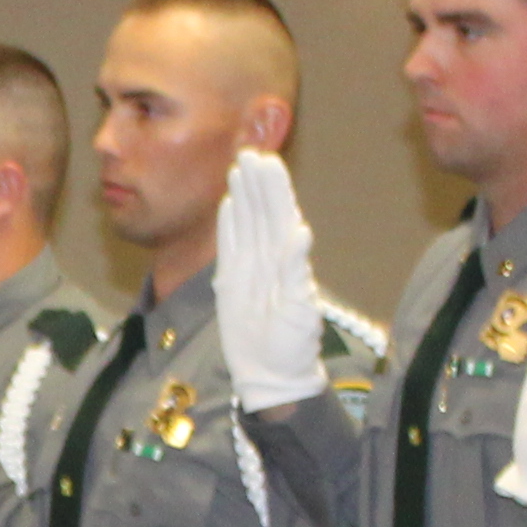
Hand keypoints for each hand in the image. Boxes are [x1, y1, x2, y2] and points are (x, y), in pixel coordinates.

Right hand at [214, 153, 324, 414]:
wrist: (271, 374)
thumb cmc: (293, 346)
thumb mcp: (299, 309)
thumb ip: (296, 270)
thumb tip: (299, 231)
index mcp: (290, 261)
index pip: (280, 215)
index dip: (275, 188)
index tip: (267, 160)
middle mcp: (271, 259)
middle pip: (263, 212)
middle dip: (257, 183)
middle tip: (249, 152)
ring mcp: (250, 269)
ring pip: (246, 224)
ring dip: (243, 196)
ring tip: (238, 168)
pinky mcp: (231, 283)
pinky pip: (228, 247)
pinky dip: (227, 226)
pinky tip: (227, 205)